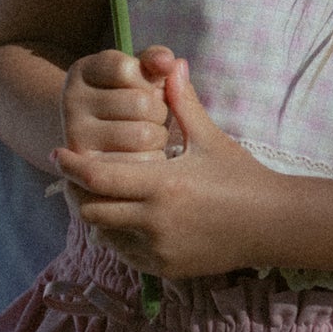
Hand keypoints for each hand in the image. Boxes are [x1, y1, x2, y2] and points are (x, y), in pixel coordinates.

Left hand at [55, 59, 280, 278]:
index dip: (72, 166)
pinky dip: (118, 235)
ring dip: (97, 215)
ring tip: (102, 195)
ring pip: (103, 234)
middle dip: (78, 193)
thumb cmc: (242, 178)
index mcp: (163, 185)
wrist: (273, 224)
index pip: (98, 178)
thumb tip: (172, 64)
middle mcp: (155, 221)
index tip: (59, 153)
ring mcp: (159, 249)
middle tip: (77, 176)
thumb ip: (183, 104)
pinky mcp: (165, 268)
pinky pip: (124, 252)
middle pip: (90, 210)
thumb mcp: (211, 139)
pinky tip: (128, 217)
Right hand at [61, 45, 176, 156]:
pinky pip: (141, 163)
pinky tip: (140, 155)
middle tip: (149, 116)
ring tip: (146, 135)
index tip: (144, 86)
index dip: (149, 80)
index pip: (127, 69)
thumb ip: (156, 59)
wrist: (97, 140)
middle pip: (142, 104)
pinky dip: (152, 159)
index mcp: (84, 71)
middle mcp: (71, 101)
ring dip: (159, 137)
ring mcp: (76, 136)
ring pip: (144, 135)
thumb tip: (170, 62)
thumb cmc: (129, 99)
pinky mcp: (90, 168)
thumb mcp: (139, 73)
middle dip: (159, 111)